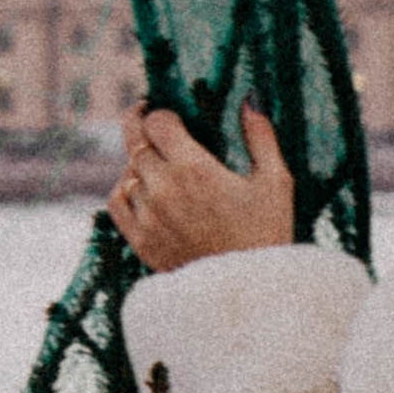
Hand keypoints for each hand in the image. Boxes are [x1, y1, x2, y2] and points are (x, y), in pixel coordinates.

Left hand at [108, 104, 294, 270]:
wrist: (250, 293)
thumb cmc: (268, 235)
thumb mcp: (276, 182)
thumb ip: (261, 136)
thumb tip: (250, 98)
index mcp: (194, 168)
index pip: (157, 123)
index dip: (160, 113)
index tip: (170, 115)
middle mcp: (164, 189)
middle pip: (136, 144)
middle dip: (145, 131)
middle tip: (154, 125)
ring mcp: (148, 217)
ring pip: (127, 173)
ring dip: (138, 163)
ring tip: (157, 162)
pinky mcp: (141, 242)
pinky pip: (117, 204)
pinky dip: (125, 191)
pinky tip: (142, 190)